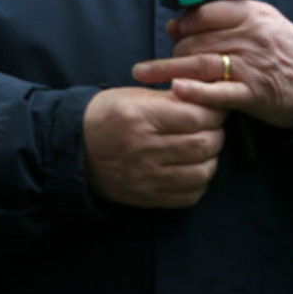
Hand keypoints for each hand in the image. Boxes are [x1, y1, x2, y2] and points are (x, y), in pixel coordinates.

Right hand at [83, 86, 226, 207]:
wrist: (74, 149)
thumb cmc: (107, 114)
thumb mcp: (134, 95)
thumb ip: (172, 97)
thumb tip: (208, 96)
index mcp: (141, 117)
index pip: (195, 116)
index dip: (215, 110)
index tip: (217, 106)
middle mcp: (144, 149)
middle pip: (202, 144)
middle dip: (217, 132)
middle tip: (214, 125)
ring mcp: (146, 177)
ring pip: (201, 172)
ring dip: (212, 158)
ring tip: (205, 146)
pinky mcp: (147, 198)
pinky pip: (189, 196)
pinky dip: (200, 181)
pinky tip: (194, 168)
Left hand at [133, 0, 292, 128]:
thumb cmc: (286, 49)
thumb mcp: (264, 20)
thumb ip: (230, 14)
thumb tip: (188, 16)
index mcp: (250, 14)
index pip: (206, 12)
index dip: (183, 22)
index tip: (171, 30)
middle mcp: (249, 36)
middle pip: (198, 39)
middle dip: (174, 50)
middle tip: (161, 60)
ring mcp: (251, 65)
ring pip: (202, 62)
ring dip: (168, 68)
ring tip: (144, 73)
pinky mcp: (254, 93)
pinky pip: (220, 92)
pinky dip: (197, 91)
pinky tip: (177, 90)